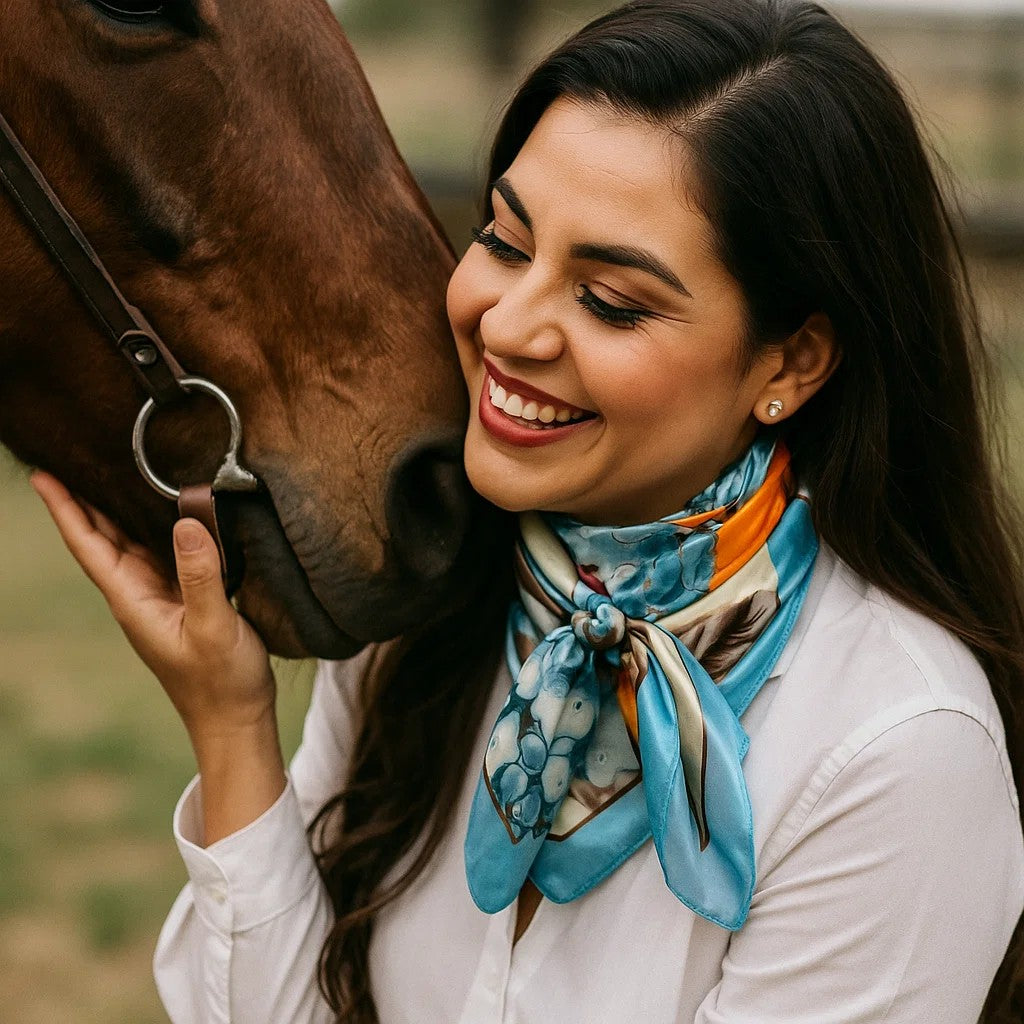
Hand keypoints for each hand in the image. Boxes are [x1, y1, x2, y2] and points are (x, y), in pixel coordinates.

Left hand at [29, 470, 275, 745]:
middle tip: (68, 460)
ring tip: (108, 474)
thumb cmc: (222, 682)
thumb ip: (201, 576)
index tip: (43, 476)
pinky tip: (165, 513)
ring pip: (131, 544)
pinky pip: (163, 555)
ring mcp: (161, 599)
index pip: (90, 547)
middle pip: (103, 539)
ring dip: (116, 510)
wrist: (236, 719)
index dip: (66, 510)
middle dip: (84, 500)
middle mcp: (140, 596)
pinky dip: (156, 528)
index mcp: (134, 602)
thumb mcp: (213, 627)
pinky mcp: (186, 600)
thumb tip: (187, 522)